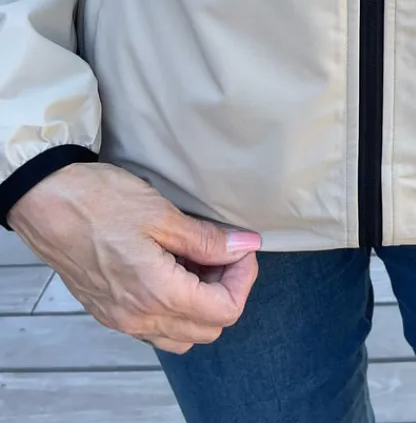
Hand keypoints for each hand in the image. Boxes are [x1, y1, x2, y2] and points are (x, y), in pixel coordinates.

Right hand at [8, 162, 260, 352]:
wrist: (48, 203)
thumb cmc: (101, 202)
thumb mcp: (162, 214)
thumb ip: (207, 239)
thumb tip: (246, 246)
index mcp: (157, 294)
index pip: (225, 311)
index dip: (243, 279)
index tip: (240, 248)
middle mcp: (139, 318)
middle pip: (208, 329)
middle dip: (226, 291)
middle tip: (222, 252)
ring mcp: (121, 320)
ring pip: (182, 335)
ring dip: (201, 304)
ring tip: (197, 262)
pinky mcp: (109, 313)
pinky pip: (155, 327)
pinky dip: (174, 308)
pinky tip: (172, 270)